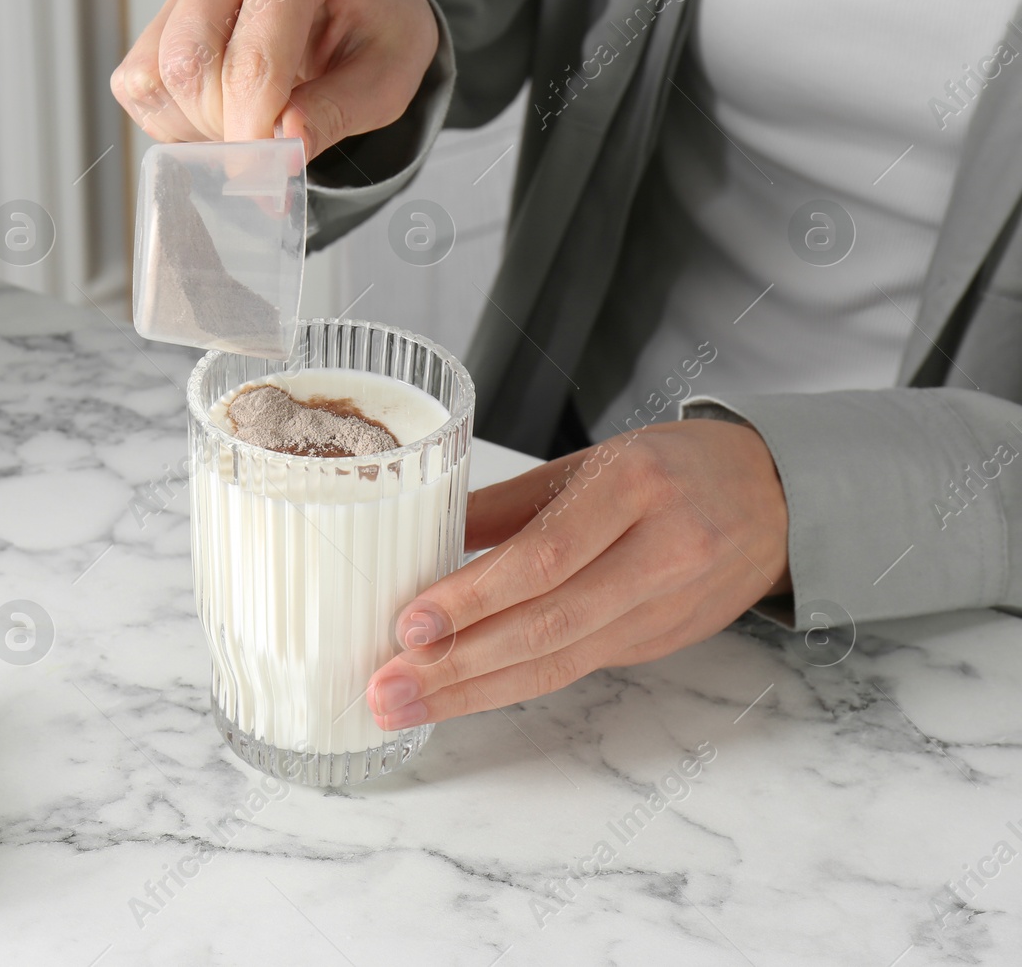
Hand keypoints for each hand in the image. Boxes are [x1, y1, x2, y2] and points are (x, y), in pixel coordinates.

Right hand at [109, 0, 438, 159]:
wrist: (355, 4)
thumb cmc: (372, 31)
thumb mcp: (383, 80)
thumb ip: (334, 114)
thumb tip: (284, 145)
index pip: (252, 60)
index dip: (253, 132)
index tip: (267, 176)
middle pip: (189, 67)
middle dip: (225, 128)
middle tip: (269, 145)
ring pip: (156, 78)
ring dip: (198, 126)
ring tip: (252, 120)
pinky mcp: (159, 16)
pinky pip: (140, 86)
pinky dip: (175, 121)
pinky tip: (222, 113)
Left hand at [368, 420, 791, 728]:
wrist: (777, 498)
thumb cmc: (674, 468)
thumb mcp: (592, 462)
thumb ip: (510, 503)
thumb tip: (425, 538)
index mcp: (635, 488)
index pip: (544, 557)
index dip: (474, 598)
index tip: (410, 624)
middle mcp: (659, 552)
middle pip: (547, 624)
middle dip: (458, 665)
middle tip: (388, 688)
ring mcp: (664, 608)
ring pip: (561, 661)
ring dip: (474, 690)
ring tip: (407, 704)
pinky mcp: (659, 642)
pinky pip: (577, 667)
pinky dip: (513, 684)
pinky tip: (462, 693)